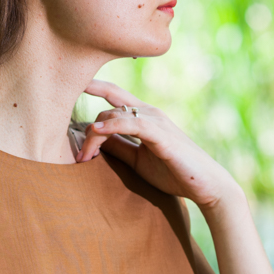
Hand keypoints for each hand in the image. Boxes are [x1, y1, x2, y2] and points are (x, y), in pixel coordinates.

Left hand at [77, 79, 240, 211]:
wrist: (206, 186)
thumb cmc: (174, 172)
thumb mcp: (137, 159)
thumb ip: (118, 147)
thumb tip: (94, 140)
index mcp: (144, 116)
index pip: (113, 95)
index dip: (92, 87)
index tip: (67, 88)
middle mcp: (149, 113)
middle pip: (107, 109)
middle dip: (87, 131)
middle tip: (78, 159)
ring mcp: (156, 122)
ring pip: (115, 115)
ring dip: (94, 135)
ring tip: (82, 157)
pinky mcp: (162, 135)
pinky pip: (132, 124)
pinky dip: (111, 127)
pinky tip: (96, 132)